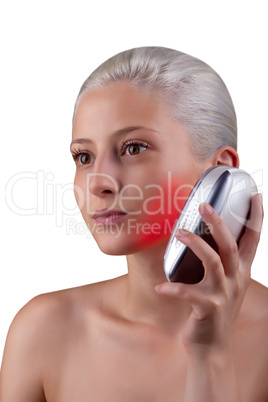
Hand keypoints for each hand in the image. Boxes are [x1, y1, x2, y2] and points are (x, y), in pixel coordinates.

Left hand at [156, 193, 262, 354]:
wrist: (212, 347)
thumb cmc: (214, 310)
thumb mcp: (225, 285)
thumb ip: (221, 264)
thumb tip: (202, 236)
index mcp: (241, 271)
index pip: (253, 239)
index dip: (256, 217)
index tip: (255, 195)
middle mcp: (236, 280)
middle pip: (230, 245)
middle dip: (218, 222)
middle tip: (204, 205)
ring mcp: (223, 294)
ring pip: (213, 261)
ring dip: (195, 244)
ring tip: (180, 233)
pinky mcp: (208, 308)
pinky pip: (188, 293)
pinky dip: (172, 288)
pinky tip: (160, 287)